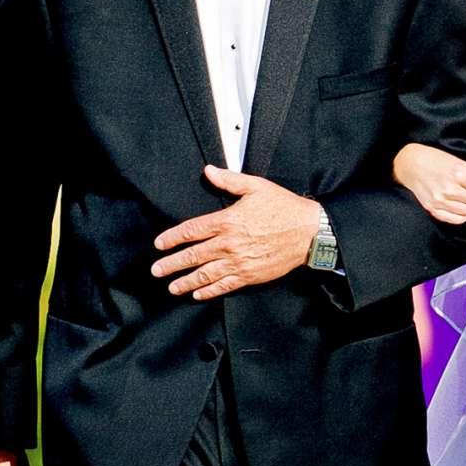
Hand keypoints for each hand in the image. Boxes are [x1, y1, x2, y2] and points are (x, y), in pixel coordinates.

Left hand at [153, 166, 322, 297]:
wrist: (309, 232)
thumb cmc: (284, 207)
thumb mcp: (256, 187)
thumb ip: (229, 180)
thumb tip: (208, 171)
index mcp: (227, 221)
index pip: (191, 231)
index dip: (172, 238)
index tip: (159, 244)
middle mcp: (229, 244)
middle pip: (193, 256)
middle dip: (172, 264)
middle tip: (156, 270)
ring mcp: (238, 262)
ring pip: (205, 274)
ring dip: (186, 282)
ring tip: (172, 287)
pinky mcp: (250, 275)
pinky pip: (224, 286)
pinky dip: (209, 291)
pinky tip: (198, 294)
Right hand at [392, 142, 465, 225]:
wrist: (410, 163)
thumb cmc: (436, 160)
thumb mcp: (461, 163)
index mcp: (459, 173)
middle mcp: (449, 188)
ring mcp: (439, 200)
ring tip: (461, 196)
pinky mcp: (431, 207)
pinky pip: (453, 220)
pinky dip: (461, 217)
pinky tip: (461, 210)